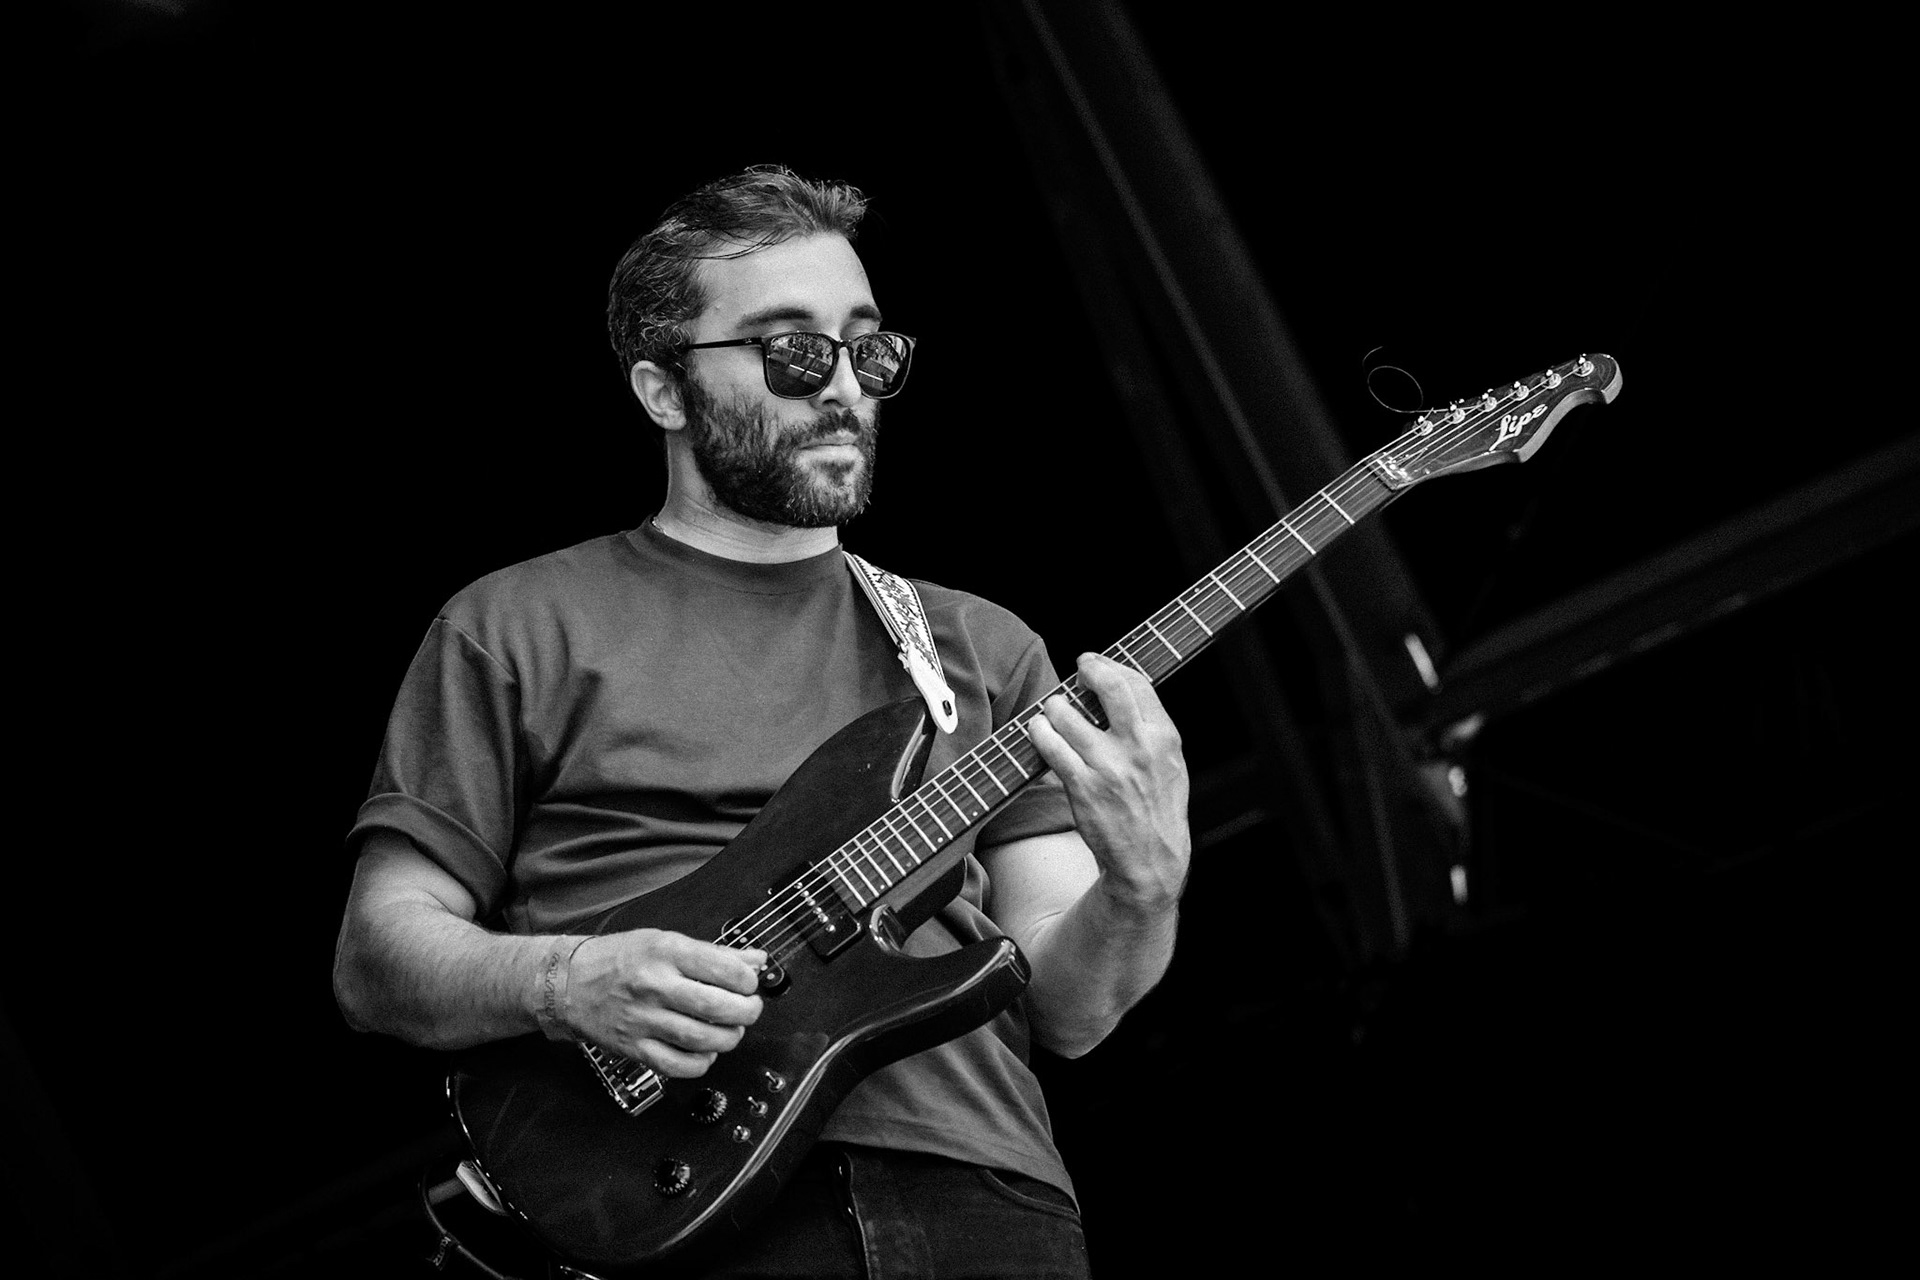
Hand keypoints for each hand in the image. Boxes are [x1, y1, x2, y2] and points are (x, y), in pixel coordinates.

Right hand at [562, 929, 765, 1077]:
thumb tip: (756, 961)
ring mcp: (642, 1019)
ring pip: (701, 1038)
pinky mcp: (633, 1048)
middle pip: (716, 1006)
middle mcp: (654, 985)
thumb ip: (714, 953)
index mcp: (665, 952)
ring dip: (728, 1038)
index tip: (750, 984)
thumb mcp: (665, 941)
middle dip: (746, 1012)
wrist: (568, 983)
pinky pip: (677, 1065)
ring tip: (731, 1030)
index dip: (748, 980)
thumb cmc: (619, 959)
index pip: (723, 968)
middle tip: (749, 1010)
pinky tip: (705, 1052)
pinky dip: (701, 1063)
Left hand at [1026, 653, 1190, 913]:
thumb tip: (1117, 687)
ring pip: (1067, 714)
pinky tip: (1038, 730)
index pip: (1136, 683)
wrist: (1151, 860)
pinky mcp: (1083, 787)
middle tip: (1077, 669)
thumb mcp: (1170, 762)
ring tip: (1053, 711)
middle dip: (1088, 669)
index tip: (1095, 664)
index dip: (1111, 666)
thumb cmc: (1158, 808)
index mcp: (1164, 737)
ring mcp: (1109, 766)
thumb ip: (1149, 726)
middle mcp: (1139, 747)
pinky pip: (1051, 746)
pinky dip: (1039, 732)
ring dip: (1054, 706)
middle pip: (1108, 686)